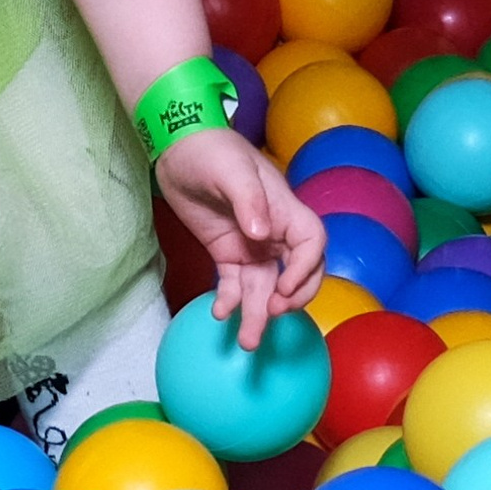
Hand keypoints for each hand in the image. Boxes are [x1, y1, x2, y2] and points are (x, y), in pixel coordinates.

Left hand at [156, 129, 327, 348]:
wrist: (178, 146)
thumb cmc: (212, 150)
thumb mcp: (231, 171)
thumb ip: (250, 202)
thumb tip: (262, 235)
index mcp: (285, 211)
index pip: (311, 245)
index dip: (305, 270)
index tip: (284, 287)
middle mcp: (274, 233)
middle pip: (297, 274)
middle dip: (290, 300)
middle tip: (273, 315)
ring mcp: (251, 245)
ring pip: (263, 287)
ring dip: (259, 314)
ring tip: (249, 342)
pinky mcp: (227, 253)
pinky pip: (234, 284)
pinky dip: (230, 301)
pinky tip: (220, 313)